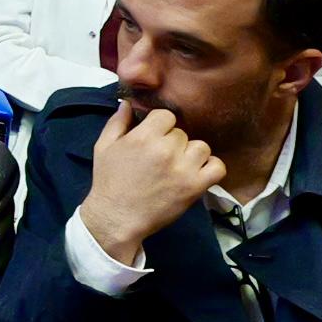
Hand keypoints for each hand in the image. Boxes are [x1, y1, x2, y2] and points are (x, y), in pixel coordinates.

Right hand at [79, 96, 225, 266]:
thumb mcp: (104, 147)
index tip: (154, 138)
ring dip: (191, 155)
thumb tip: (128, 103)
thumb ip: (117, 122)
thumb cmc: (109, 181)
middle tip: (161, 158)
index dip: (160, 126)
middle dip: (172, 143)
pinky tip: (197, 173)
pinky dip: (210, 168)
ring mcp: (184, 168)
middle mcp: (166, 149)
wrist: (117, 218)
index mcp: (144, 136)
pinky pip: (217, 167)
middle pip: (182, 132)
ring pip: (201, 147)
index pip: (166, 115)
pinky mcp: (195, 187)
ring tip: (178, 166)